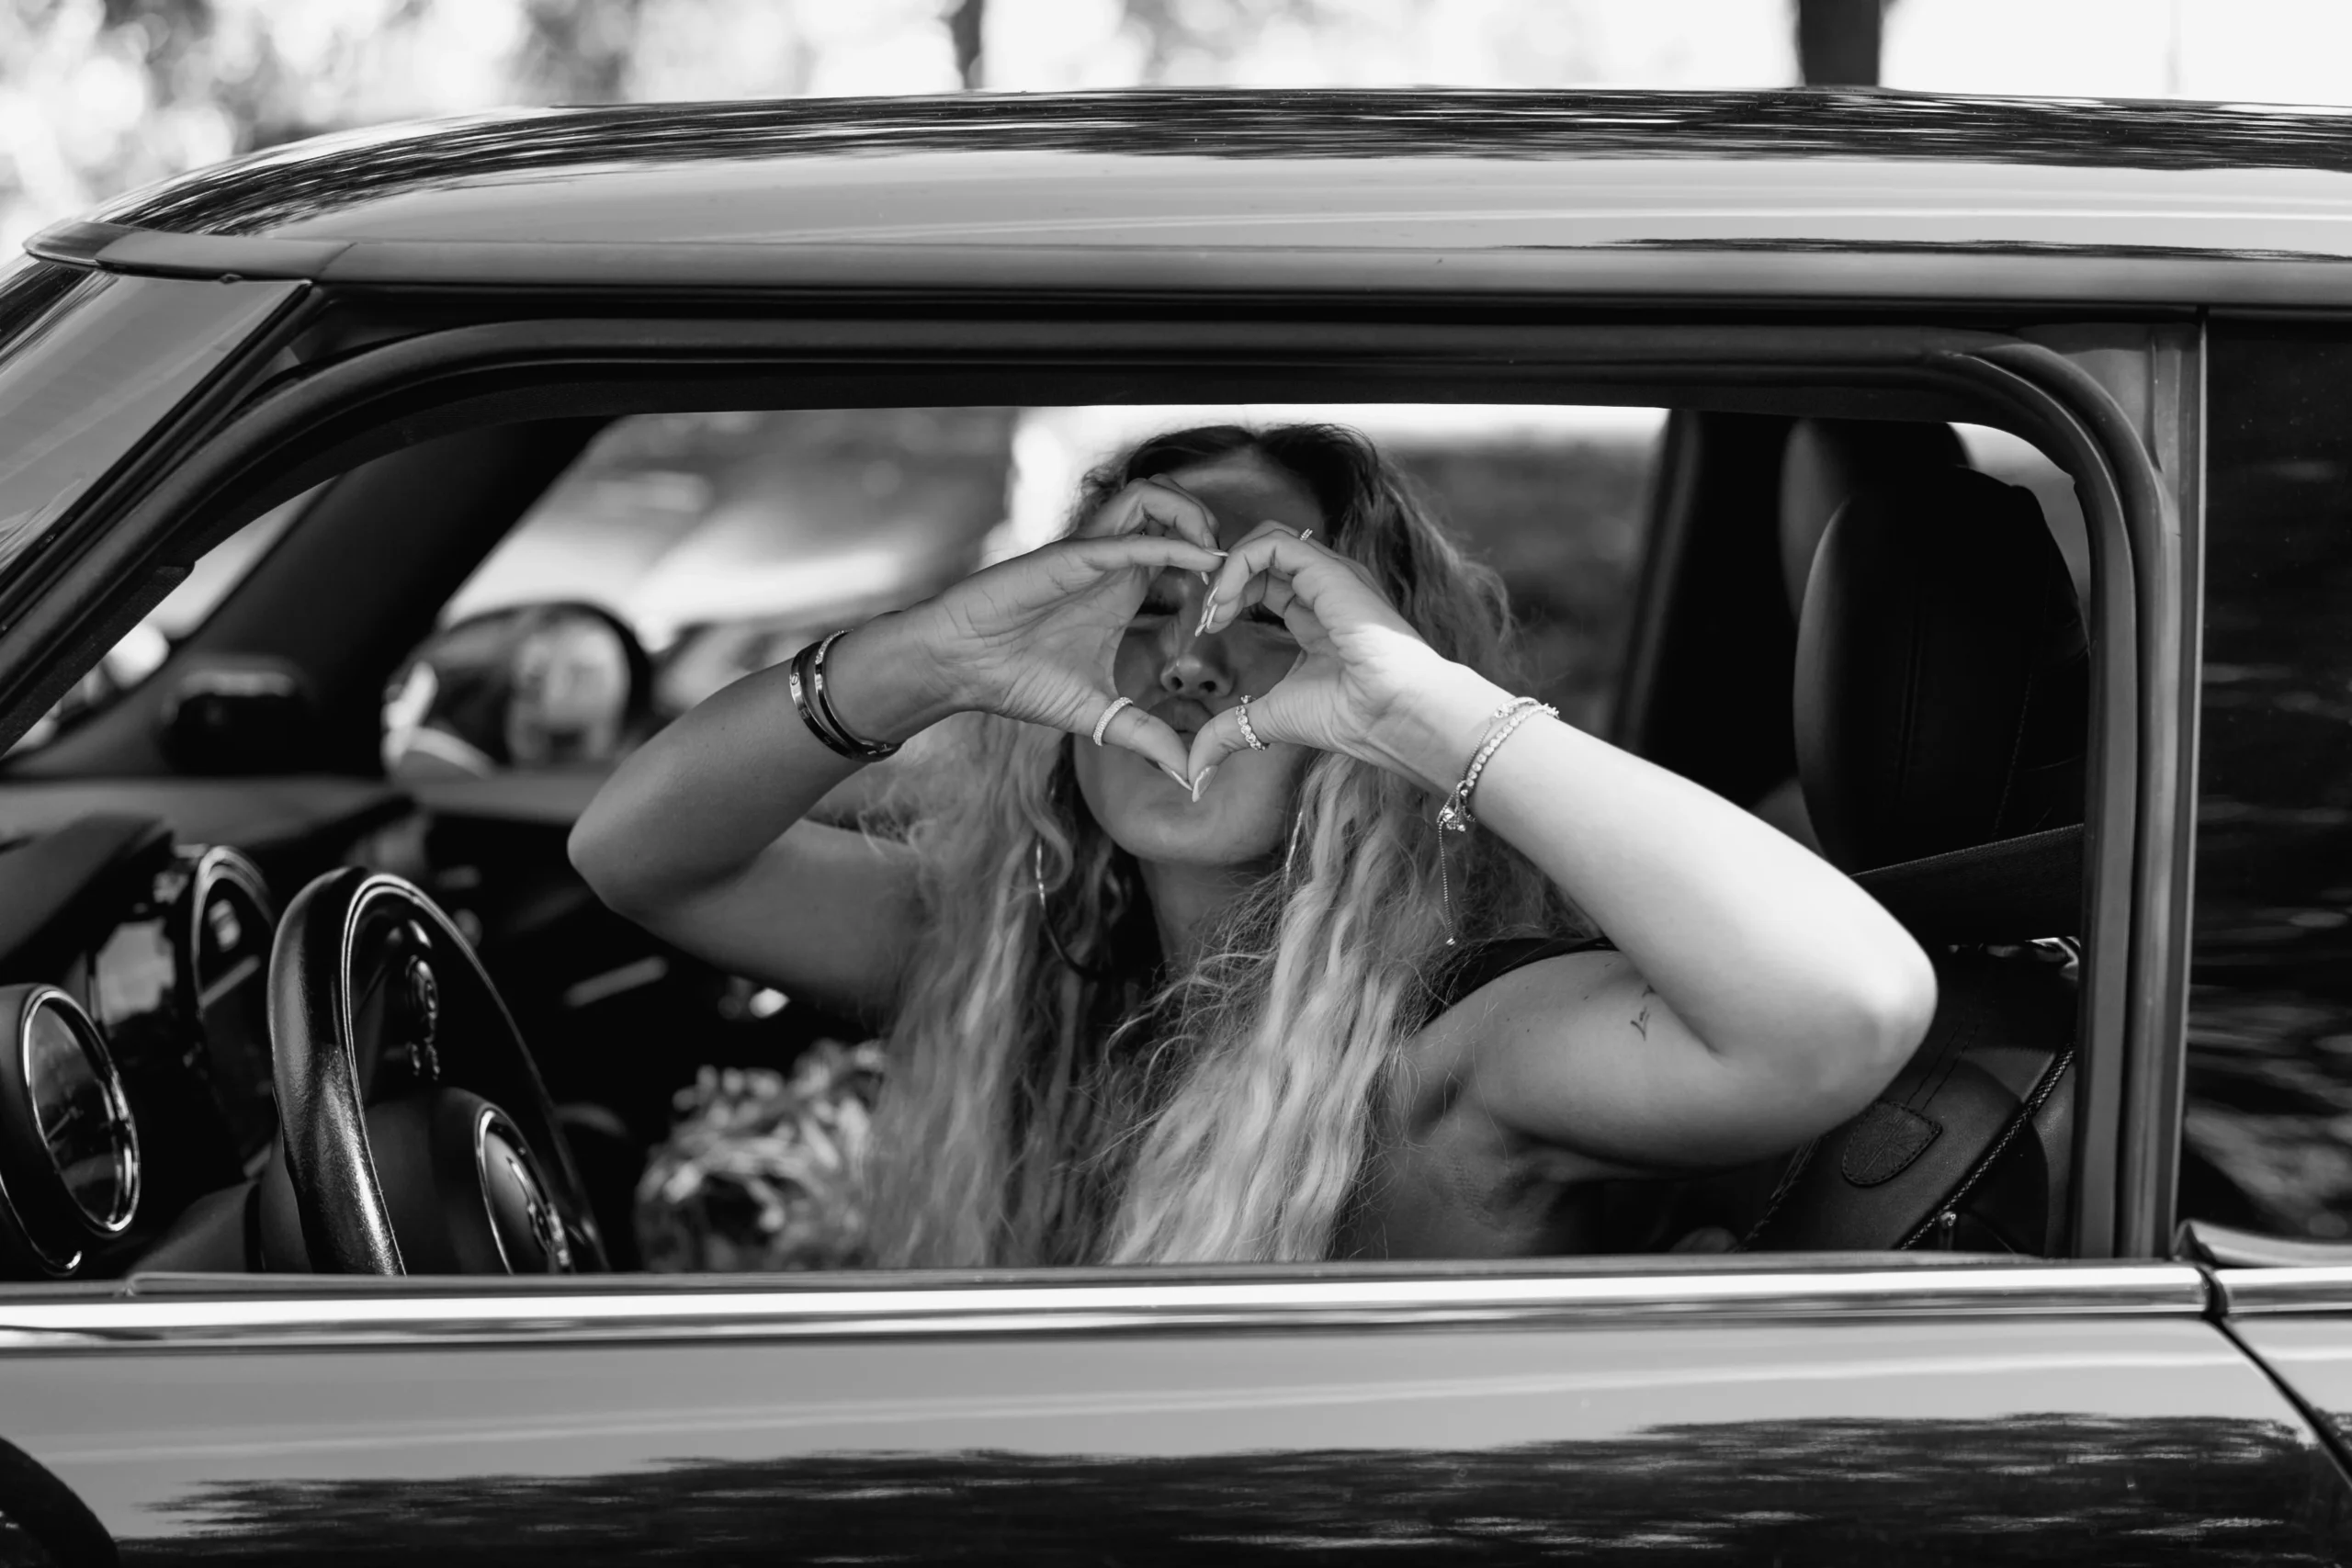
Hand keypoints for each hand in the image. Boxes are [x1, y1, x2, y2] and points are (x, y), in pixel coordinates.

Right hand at [884, 480, 1224, 778]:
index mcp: (1123, 586)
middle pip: (1170, 506)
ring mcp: (1088, 553)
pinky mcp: (1067, 558)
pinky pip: (1125, 539)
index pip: (1180, 547)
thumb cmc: (1018, 680)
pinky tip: (1204, 563)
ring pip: (1148, 497)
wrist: (959, 668)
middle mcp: (1110, 561)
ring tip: (1216, 556)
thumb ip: (1147, 737)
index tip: (1235, 607)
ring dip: (1191, 517)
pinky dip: (1168, 545)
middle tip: (1234, 567)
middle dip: (1211, 523)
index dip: (1214, 566)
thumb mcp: (1101, 714)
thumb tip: (1189, 777)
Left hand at [1184, 525, 1493, 788]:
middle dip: (1222, 577)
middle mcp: (1326, 587)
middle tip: (1206, 616)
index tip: (1208, 629)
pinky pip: (1274, 544)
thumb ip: (1230, 733)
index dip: (1229, 595)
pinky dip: (1238, 563)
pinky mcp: (1330, 571)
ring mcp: (1331, 575)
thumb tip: (1195, 771)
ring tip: (1214, 610)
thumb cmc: (1353, 717)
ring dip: (1228, 568)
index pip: (1266, 581)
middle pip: (1263, 555)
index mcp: (1318, 614)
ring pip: (1267, 538)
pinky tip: (1226, 602)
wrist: (1396, 717)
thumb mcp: (1273, 719)